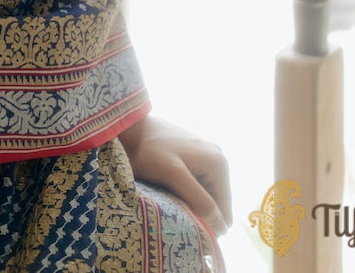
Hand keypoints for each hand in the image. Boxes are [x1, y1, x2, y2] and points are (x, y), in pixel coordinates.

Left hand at [119, 115, 231, 238]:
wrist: (129, 127)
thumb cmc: (148, 150)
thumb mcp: (174, 175)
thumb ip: (199, 199)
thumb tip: (222, 227)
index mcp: (219, 164)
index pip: (224, 212)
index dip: (208, 225)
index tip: (185, 225)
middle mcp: (217, 158)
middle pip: (215, 204)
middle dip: (198, 212)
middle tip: (175, 212)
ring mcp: (205, 157)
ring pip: (204, 196)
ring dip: (190, 203)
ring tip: (170, 200)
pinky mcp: (193, 157)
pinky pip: (195, 185)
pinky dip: (184, 192)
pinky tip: (168, 189)